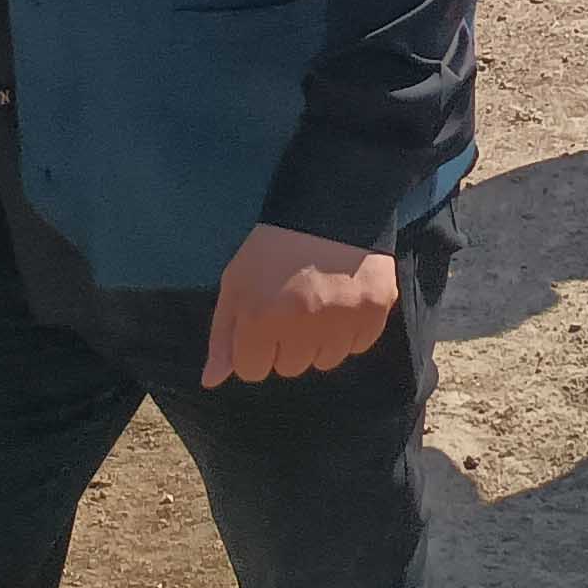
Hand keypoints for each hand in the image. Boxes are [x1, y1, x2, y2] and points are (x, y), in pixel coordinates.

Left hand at [204, 224, 401, 386]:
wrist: (329, 205)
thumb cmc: (273, 247)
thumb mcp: (235, 284)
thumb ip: (222, 335)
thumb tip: (212, 381)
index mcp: (260, 319)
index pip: (252, 370)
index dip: (254, 347)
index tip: (263, 322)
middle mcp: (301, 326)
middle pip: (290, 368)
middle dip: (287, 345)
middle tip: (293, 308)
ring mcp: (342, 321)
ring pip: (325, 361)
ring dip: (320, 341)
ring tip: (320, 304)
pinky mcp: (374, 312)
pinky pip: (358, 345)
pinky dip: (351, 331)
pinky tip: (344, 302)